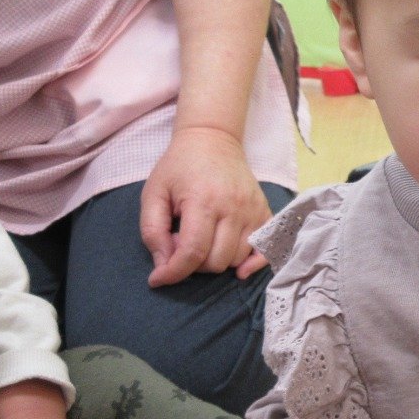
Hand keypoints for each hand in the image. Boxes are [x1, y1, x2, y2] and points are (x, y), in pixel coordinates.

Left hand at [141, 127, 273, 286]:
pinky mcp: (265, 212)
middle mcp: (234, 208)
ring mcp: (253, 211)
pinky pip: (264, 250)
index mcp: (203, 201)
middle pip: (216, 262)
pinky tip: (239, 268)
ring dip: (216, 262)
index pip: (192, 252)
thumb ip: (152, 231)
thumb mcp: (153, 194)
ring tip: (203, 242)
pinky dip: (251, 263)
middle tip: (181, 247)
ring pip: (237, 260)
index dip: (173, 272)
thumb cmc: (179, 167)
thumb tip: (163, 265)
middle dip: (194, 266)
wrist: (213, 140)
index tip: (158, 278)